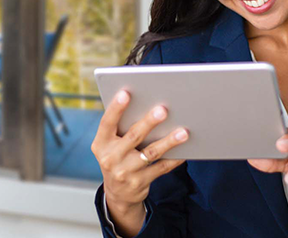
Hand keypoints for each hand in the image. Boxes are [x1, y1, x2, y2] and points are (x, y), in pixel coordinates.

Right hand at [91, 90, 188, 212]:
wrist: (117, 194)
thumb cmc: (117, 158)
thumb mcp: (110, 145)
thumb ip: (121, 128)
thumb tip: (147, 105)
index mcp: (101, 144)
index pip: (107, 122)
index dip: (116, 108)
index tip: (126, 93)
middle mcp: (111, 158)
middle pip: (133, 136)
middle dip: (149, 122)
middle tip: (163, 110)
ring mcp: (125, 172)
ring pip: (151, 153)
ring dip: (169, 141)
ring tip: (183, 132)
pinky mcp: (140, 182)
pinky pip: (161, 168)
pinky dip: (174, 159)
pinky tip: (185, 150)